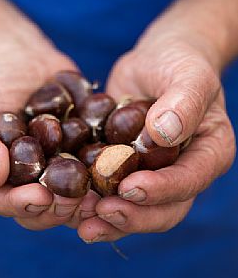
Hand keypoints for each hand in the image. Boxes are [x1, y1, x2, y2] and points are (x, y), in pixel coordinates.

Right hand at [0, 29, 98, 230]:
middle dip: (58, 209)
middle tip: (77, 201)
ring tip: (102, 194)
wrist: (22, 57)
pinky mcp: (78, 151)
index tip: (41, 197)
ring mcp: (54, 166)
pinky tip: (119, 170)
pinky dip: (105, 174)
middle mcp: (25, 178)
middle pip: (40, 208)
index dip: (20, 205)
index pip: (3, 201)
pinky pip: (92, 169)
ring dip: (86, 201)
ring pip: (70, 197)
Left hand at [78, 29, 235, 241]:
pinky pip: (110, 190)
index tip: (130, 187)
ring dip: (108, 218)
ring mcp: (153, 172)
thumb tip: (162, 135)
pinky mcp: (125, 166)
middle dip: (132, 215)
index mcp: (209, 154)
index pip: (189, 181)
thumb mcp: (190, 75)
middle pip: (164, 210)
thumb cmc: (180, 62)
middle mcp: (183, 171)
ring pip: (135, 208)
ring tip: (79, 217)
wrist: (157, 59)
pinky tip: (68, 202)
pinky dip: (91, 200)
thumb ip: (183, 103)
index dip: (161, 190)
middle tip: (101, 211)